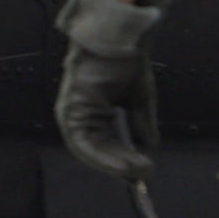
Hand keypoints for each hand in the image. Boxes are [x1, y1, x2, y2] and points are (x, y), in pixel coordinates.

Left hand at [52, 0, 164, 181]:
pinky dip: (102, 157)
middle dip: (121, 167)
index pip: (108, 144)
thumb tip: (149, 149)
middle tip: (141, 178)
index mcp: (95, 111)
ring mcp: (73, 112)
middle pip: (99, 151)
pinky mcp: (69, 110)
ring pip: (90, 151)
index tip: (142, 174)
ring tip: (135, 174)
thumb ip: (141, 125)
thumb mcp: (139, 99)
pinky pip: (83, 143)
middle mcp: (81, 114)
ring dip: (113, 165)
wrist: (120, 39)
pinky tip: (122, 165)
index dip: (125, 161)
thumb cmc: (126, 62)